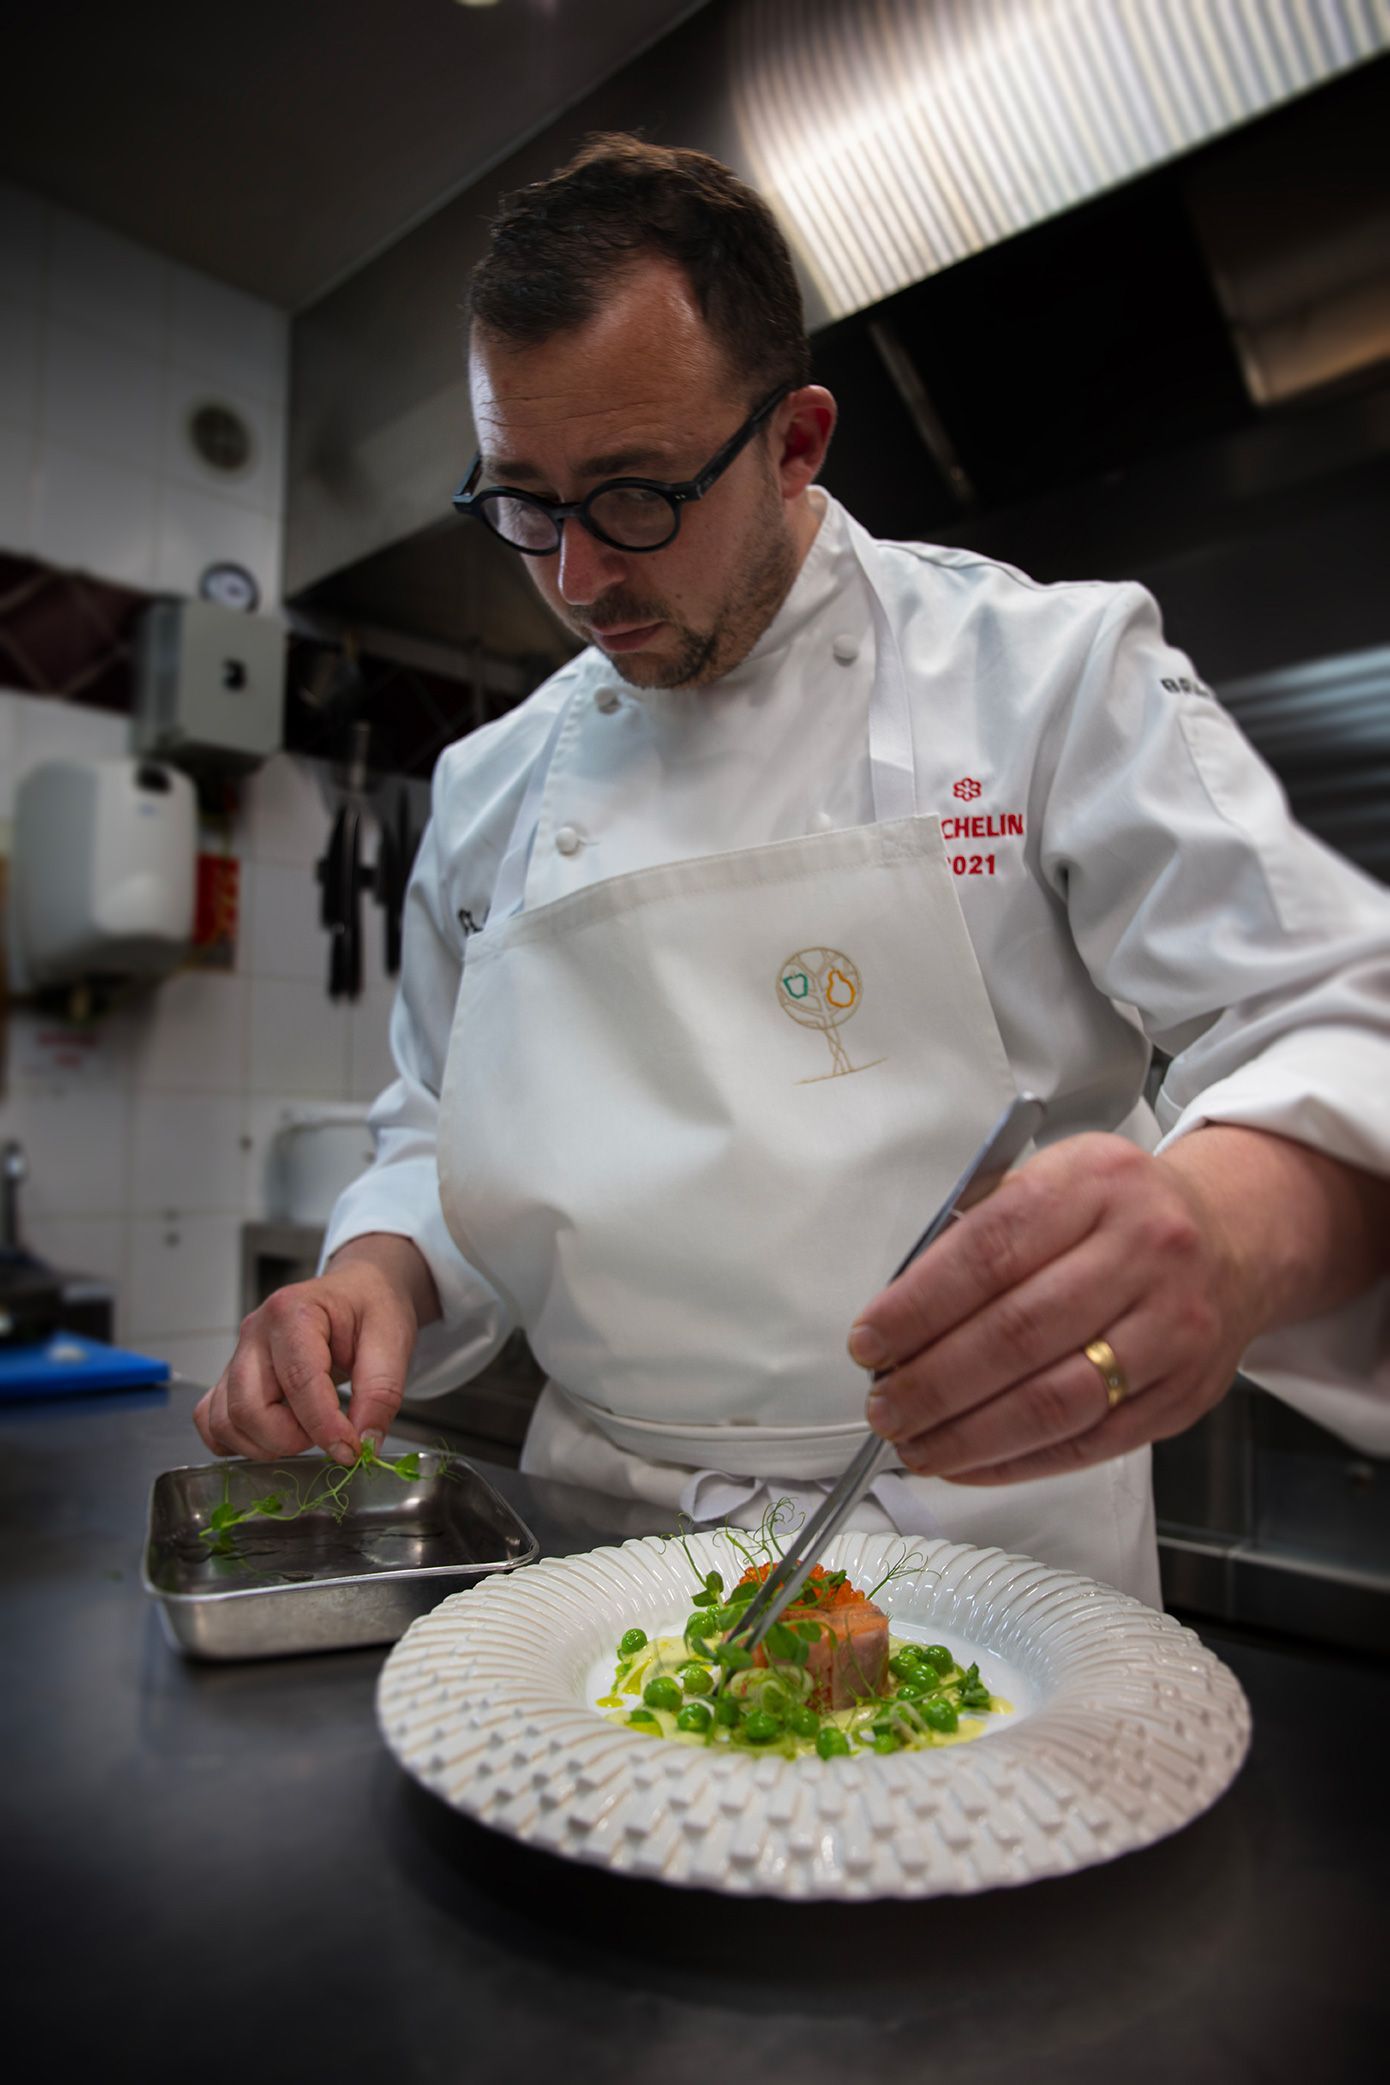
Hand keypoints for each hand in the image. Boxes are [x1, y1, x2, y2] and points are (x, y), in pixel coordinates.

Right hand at [193, 1239, 434, 1462]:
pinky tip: (275, 1436)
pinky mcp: (230, 1378)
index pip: (298, 1382)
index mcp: (293, 1312)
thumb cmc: (370, 1307)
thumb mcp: (393, 1339)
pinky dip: (239, 1442)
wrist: (357, 1291)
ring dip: (266, 1444)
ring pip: (226, 1422)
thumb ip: (381, 1391)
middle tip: (330, 1435)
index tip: (351, 1449)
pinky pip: (213, 1423)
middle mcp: (254, 1332)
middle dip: (291, 1439)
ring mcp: (237, 1356)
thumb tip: (364, 1442)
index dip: (324, 1426)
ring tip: (306, 1431)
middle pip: (248, 1408)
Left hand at [848, 1132, 1267, 1485]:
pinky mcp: (1184, 1392)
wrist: (1234, 1237)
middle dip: (933, 1382)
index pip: (989, 1252)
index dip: (918, 1307)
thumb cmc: (1118, 1212)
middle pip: (1018, 1333)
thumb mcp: (1055, 1179)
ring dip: (970, 1435)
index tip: (869, 1342)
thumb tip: (897, 1318)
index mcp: (1095, 1183)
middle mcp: (1144, 1251)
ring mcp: (1173, 1327)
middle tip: (883, 1407)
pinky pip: (1090, 1441)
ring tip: (915, 1445)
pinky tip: (970, 1463)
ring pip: (1056, 1399)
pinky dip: (1019, 1461)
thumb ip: (979, 1232)